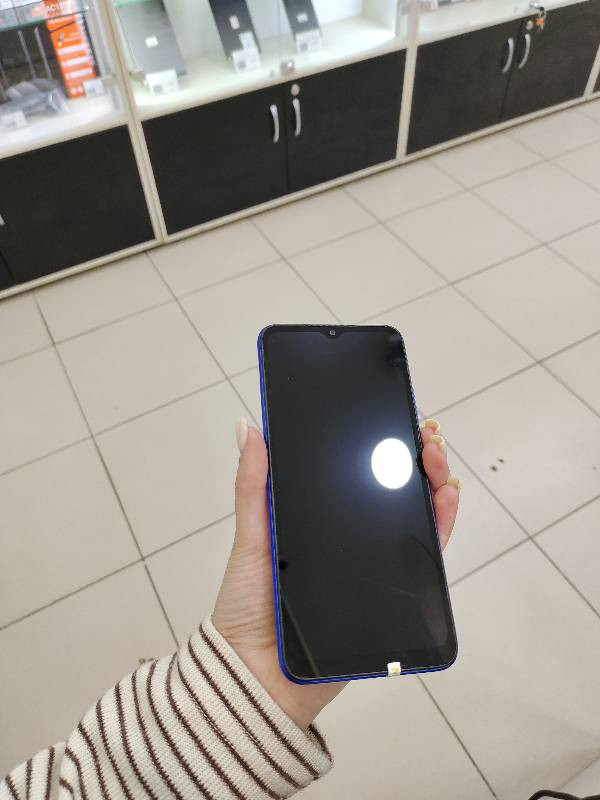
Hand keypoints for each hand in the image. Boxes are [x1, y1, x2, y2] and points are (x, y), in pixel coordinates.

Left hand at [212, 417, 459, 730]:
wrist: (261, 676)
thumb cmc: (248, 605)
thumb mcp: (251, 537)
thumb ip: (252, 485)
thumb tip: (247, 426)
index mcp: (319, 518)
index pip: (354, 474)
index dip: (378, 445)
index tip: (392, 418)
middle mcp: (350, 536)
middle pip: (390, 490)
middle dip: (413, 457)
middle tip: (424, 433)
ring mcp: (374, 563)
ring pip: (414, 516)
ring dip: (433, 482)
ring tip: (437, 457)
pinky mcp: (393, 592)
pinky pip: (425, 555)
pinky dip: (441, 525)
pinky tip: (446, 497)